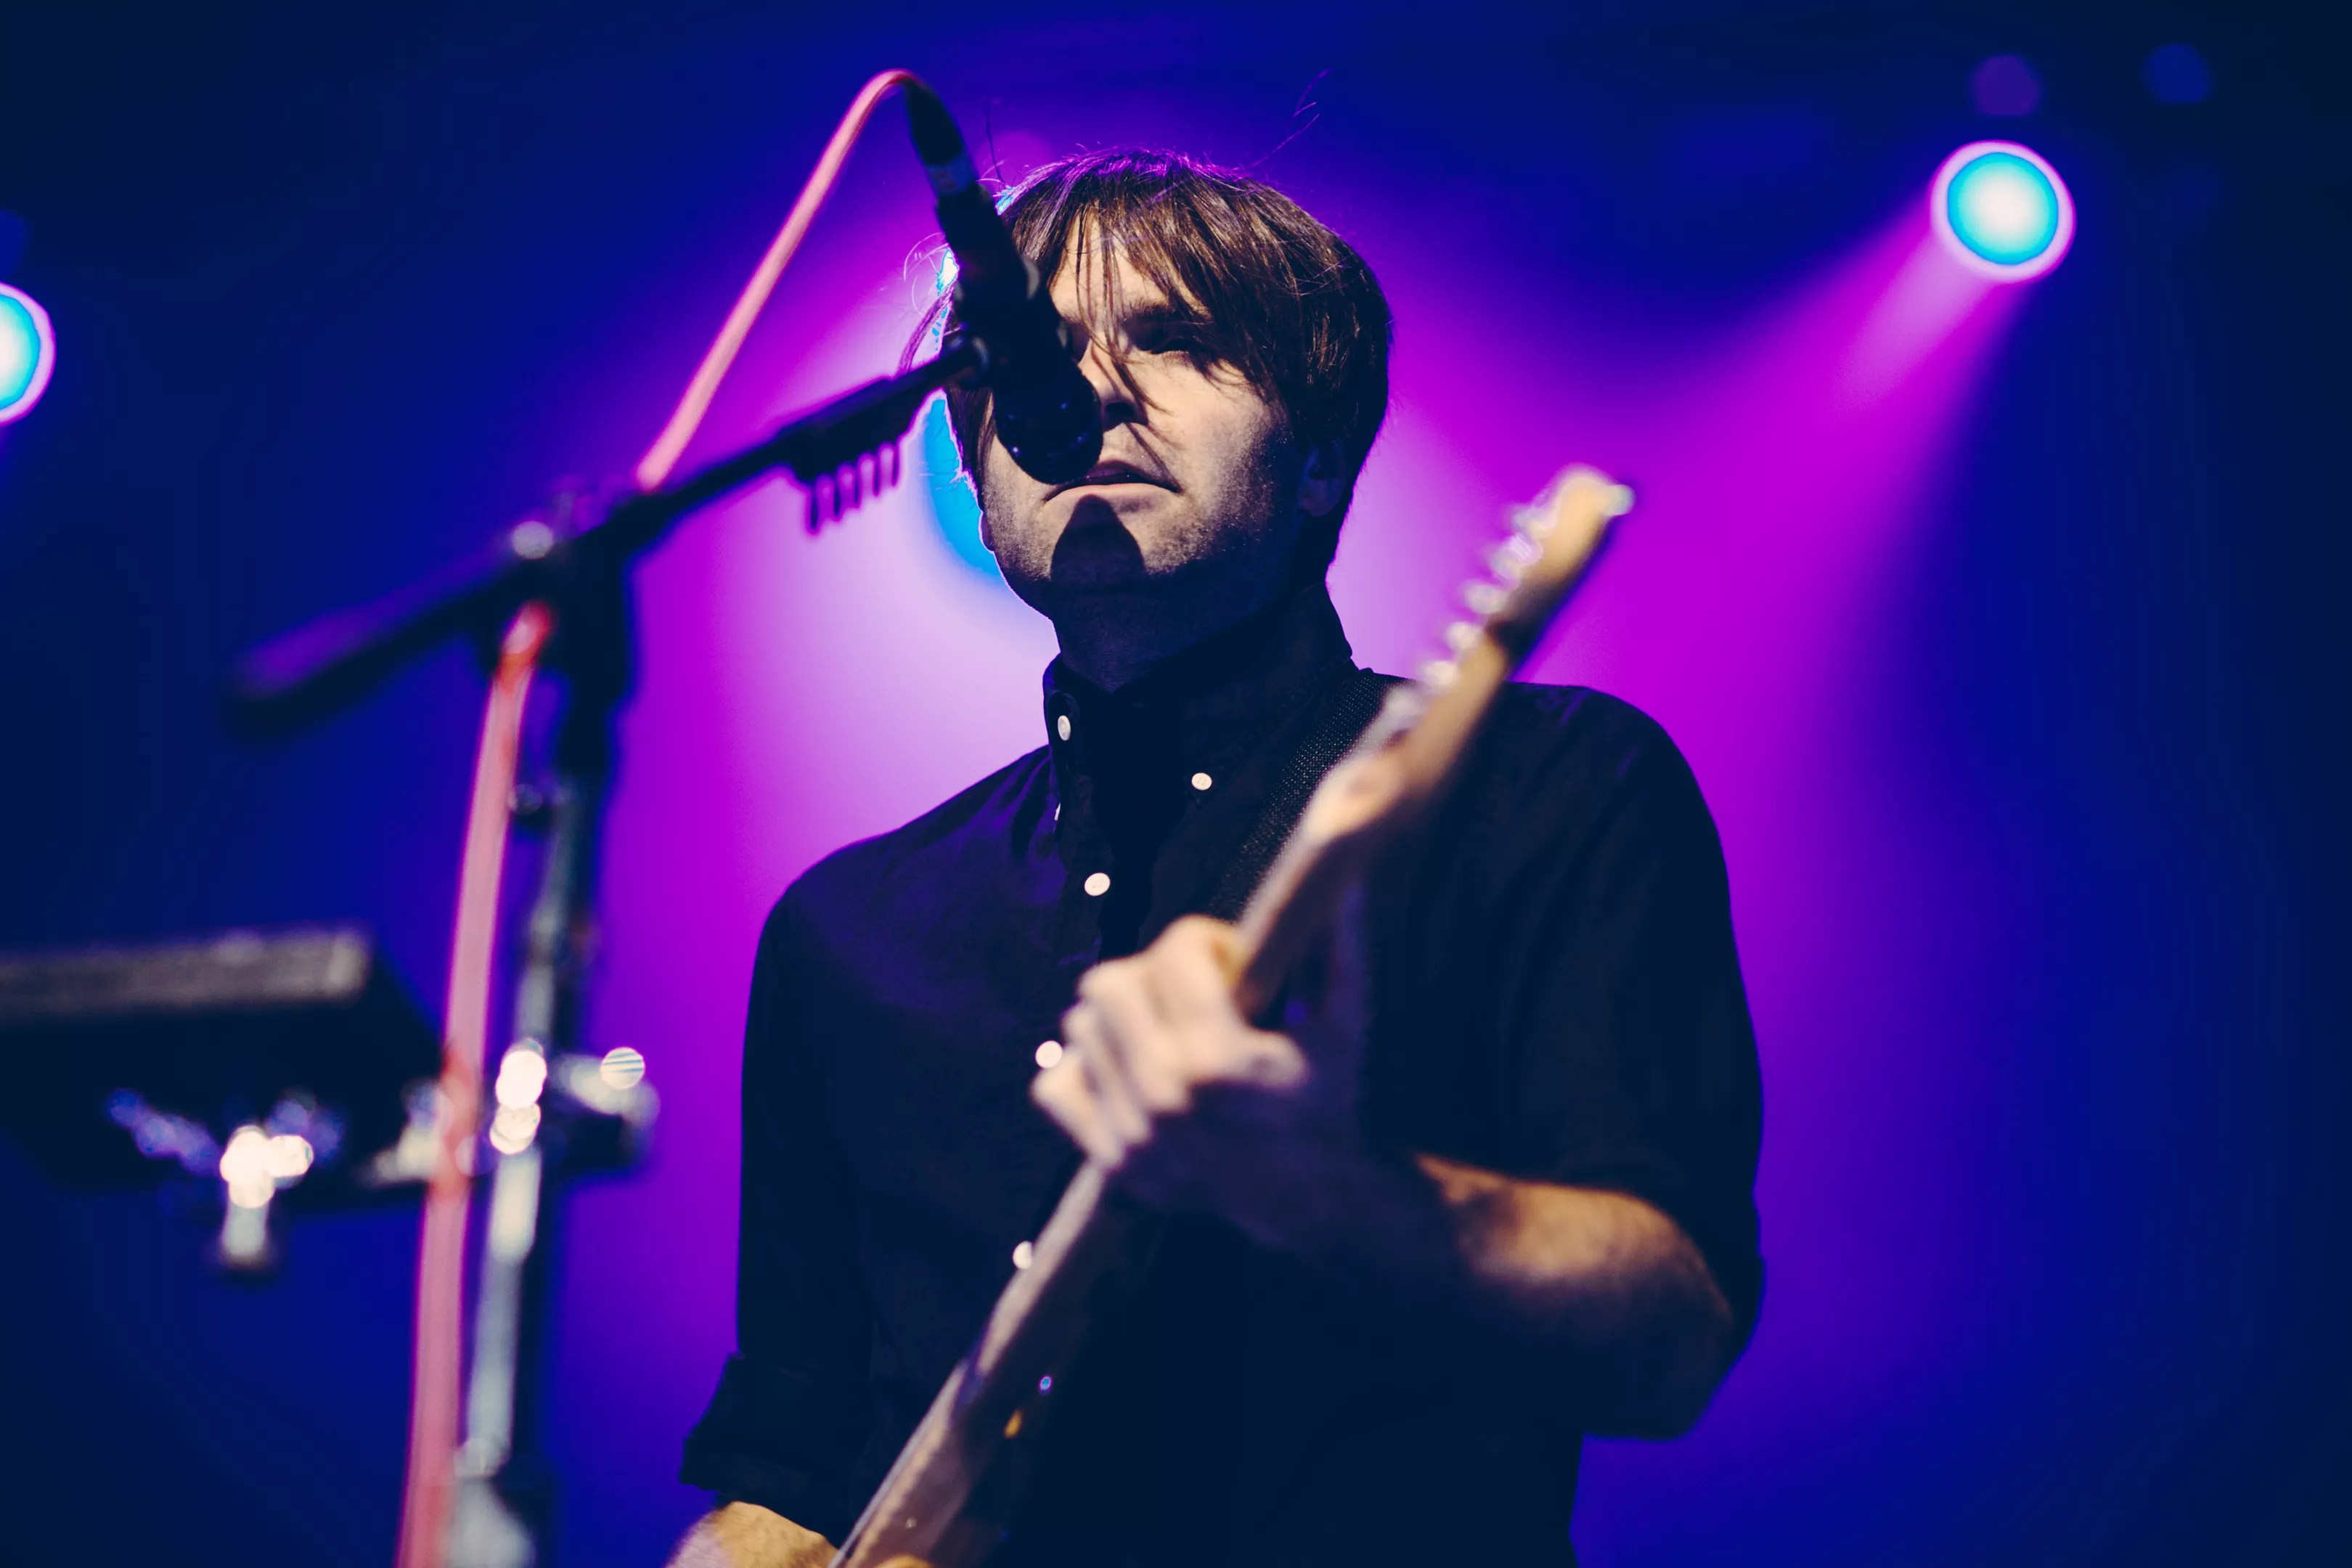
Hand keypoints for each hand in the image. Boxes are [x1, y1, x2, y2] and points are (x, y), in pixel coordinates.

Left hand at [1030, 905, 1370, 1248]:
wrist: (1312, 1196)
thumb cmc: (1329, 1096)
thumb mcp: (1346, 1025)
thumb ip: (1341, 951)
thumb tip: (1346, 884)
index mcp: (1221, 1061)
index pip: (1173, 951)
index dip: (1206, 941)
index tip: (1231, 962)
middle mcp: (1168, 1100)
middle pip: (1107, 983)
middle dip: (1150, 974)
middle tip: (1190, 995)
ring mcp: (1135, 1137)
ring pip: (1080, 1028)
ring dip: (1121, 1018)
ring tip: (1168, 1032)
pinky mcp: (1114, 1165)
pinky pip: (1055, 1085)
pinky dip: (1085, 1068)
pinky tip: (1131, 1069)